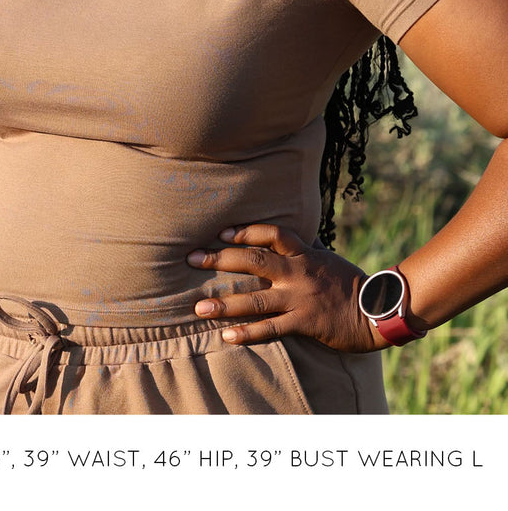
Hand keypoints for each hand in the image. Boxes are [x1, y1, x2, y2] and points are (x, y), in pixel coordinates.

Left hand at [187, 223, 384, 352]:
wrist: (377, 312)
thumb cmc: (349, 283)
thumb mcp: (325, 257)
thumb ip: (303, 248)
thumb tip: (285, 236)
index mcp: (304, 253)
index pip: (270, 233)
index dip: (244, 232)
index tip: (219, 233)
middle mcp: (298, 272)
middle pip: (253, 261)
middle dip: (219, 259)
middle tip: (192, 259)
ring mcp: (300, 298)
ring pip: (255, 298)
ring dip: (224, 303)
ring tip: (198, 307)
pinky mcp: (304, 323)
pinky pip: (271, 329)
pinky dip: (247, 333)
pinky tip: (227, 336)